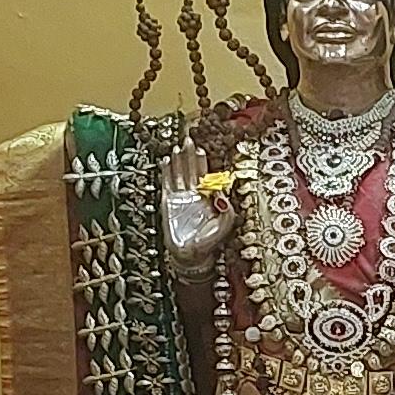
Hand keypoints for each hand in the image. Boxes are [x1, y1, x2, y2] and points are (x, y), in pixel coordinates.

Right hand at [160, 145, 234, 264]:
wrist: (190, 254)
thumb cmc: (208, 242)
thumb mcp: (224, 227)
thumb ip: (228, 212)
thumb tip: (222, 196)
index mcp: (208, 197)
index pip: (205, 174)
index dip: (202, 161)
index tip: (200, 149)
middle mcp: (195, 194)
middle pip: (191, 169)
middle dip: (189, 155)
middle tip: (188, 140)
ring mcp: (181, 196)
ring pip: (179, 173)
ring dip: (178, 160)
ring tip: (178, 147)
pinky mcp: (168, 202)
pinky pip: (167, 183)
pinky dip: (166, 171)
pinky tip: (166, 160)